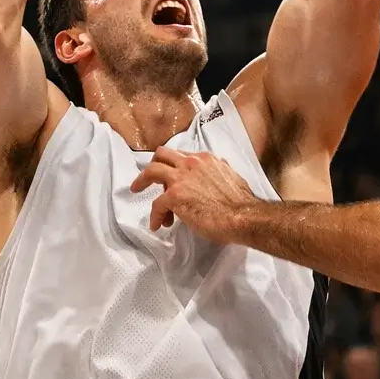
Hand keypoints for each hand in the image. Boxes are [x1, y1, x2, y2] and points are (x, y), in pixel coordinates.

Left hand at [130, 147, 260, 239]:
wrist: (242, 216)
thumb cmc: (240, 202)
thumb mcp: (231, 177)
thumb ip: (221, 171)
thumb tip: (221, 168)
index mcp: (206, 159)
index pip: (182, 156)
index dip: (175, 167)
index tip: (173, 180)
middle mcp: (191, 163)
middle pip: (162, 154)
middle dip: (153, 164)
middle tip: (148, 177)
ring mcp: (181, 178)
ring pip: (152, 171)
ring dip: (142, 181)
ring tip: (137, 191)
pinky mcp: (174, 196)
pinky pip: (156, 204)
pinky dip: (155, 215)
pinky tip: (157, 224)